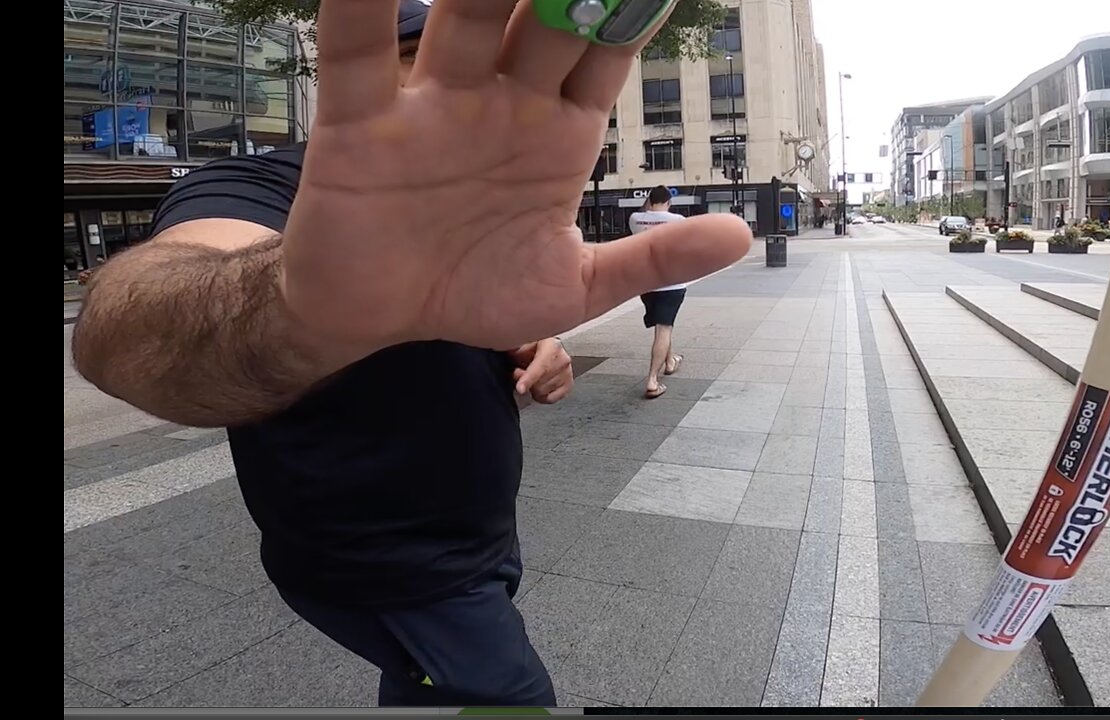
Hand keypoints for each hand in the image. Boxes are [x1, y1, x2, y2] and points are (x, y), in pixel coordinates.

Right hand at [279, 0, 751, 354]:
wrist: (379, 321)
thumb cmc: (476, 293)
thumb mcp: (576, 286)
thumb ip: (653, 257)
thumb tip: (743, 234)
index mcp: (559, 133)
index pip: (607, 54)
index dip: (635, 11)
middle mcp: (502, 102)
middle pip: (545, 20)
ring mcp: (433, 103)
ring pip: (465, 20)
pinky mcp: (361, 121)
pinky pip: (358, 52)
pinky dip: (361, 5)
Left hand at [510, 338, 572, 404]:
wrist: (542, 346)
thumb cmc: (530, 346)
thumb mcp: (519, 344)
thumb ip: (515, 354)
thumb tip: (514, 368)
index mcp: (552, 346)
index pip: (540, 367)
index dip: (528, 379)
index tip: (520, 388)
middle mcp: (563, 359)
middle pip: (540, 383)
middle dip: (526, 381)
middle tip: (520, 372)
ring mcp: (567, 373)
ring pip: (543, 392)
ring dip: (533, 387)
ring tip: (531, 377)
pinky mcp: (568, 384)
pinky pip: (551, 399)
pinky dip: (541, 395)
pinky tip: (539, 385)